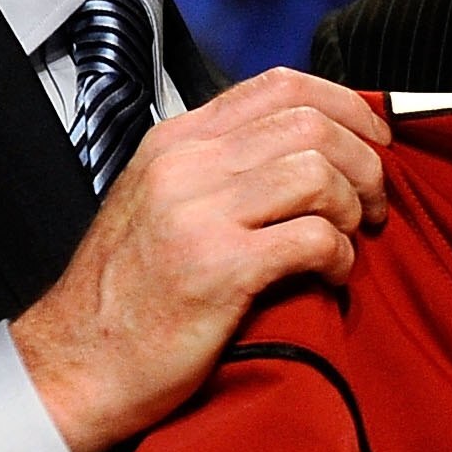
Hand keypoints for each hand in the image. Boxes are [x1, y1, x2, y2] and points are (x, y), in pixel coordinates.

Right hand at [10, 69, 390, 451]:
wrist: (77, 366)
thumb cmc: (128, 295)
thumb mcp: (158, 203)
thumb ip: (220, 167)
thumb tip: (307, 149)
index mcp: (175, 142)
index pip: (279, 85)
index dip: (346, 105)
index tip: (374, 138)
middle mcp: (185, 166)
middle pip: (310, 124)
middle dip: (363, 161)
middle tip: (374, 203)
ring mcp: (199, 215)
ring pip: (318, 173)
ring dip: (354, 208)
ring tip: (349, 240)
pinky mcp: (218, 270)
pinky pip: (313, 237)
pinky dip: (340, 256)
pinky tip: (332, 275)